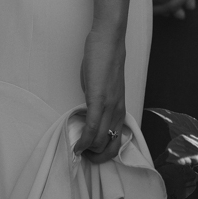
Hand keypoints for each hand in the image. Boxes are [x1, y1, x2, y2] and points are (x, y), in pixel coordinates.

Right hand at [77, 22, 125, 162]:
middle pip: (112, 146)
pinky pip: (93, 127)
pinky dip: (84, 140)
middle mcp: (118, 110)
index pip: (118, 141)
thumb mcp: (103, 87)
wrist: (108, 41)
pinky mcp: (99, 99)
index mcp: (120, 108)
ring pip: (102, 140)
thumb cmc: (104, 60)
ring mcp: (110, 106)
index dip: (106, 153)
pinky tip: (77, 146)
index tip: (92, 155)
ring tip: (78, 151)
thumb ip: (97, 102)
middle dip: (97, 157)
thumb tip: (87, 112)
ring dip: (89, 151)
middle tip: (84, 157)